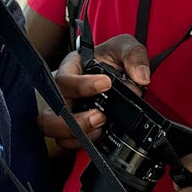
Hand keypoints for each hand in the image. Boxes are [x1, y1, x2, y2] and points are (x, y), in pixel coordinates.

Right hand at [42, 34, 151, 150]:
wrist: (112, 74)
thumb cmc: (111, 59)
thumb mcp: (124, 48)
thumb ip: (134, 56)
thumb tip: (141, 77)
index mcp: (71, 68)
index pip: (65, 78)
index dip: (82, 84)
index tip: (106, 83)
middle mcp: (61, 91)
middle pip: (49, 111)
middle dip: (73, 120)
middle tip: (100, 117)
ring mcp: (62, 112)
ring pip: (51, 129)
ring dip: (75, 134)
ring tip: (100, 128)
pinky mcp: (70, 128)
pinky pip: (64, 141)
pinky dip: (78, 143)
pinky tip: (97, 135)